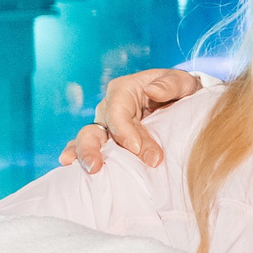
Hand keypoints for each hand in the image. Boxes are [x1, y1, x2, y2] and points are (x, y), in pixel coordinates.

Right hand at [58, 68, 203, 171]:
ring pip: (87, 140)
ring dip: (85, 155)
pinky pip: (89, 148)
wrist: (180, 101)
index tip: (135, 148)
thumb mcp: (181, 81)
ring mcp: (105, 125)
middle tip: (97, 167)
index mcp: (123, 90)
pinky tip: (71, 169)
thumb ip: (169, 85)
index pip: (117, 111)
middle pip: (95, 127)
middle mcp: (109, 108)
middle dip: (92, 148)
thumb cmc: (179, 89)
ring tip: (89, 171)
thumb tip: (152, 91)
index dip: (123, 130)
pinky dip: (79, 157)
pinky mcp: (108, 140)